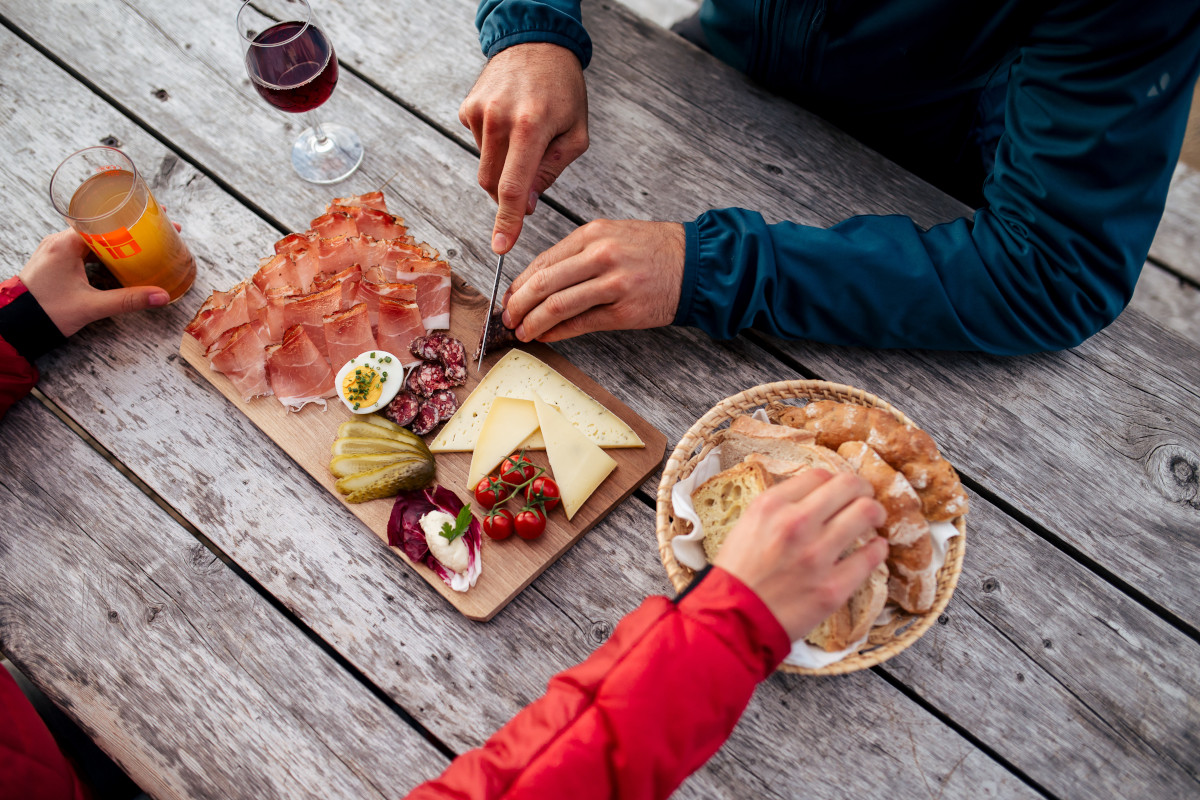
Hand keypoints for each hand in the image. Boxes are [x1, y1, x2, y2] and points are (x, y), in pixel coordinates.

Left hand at [19, 229, 171, 337]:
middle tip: (154, 228)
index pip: (102, 220)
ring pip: (93, 238)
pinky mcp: (56, 261)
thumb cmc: (46, 312)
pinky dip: (104, 251)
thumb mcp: (91, 306)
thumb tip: (161, 296)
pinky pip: (84, 249)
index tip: (150, 213)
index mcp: (65, 244)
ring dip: (116, 240)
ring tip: (142, 242)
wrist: (16, 325)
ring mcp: (56, 251)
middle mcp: (59, 242)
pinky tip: (119, 258)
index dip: (129, 217)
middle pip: (100, 227)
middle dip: (128, 227)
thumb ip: (128, 300)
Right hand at [459, 42, 588, 253]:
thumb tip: (524, 206)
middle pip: (493, 184)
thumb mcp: (575, 134)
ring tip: (525, 136)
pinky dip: (495, 146)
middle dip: (509, 195)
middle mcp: (500, 118)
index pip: (514, 187)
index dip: (507, 222)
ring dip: (504, 167)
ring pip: (485, 167)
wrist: (537, 44)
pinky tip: (510, 123)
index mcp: (531, 126)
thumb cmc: (563, 89)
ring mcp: (479, 112)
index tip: (501, 246)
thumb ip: (550, 172)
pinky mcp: (467, 108)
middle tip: (529, 181)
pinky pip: (479, 146)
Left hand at [500, 219, 683, 342]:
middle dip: (518, 304)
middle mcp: (600, 256)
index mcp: (593, 235)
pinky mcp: (624, 311)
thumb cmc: (653, 250)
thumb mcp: (613, 236)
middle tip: (507, 318)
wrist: (695, 263)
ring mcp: (613, 284)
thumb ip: (578, 254)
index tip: (509, 297)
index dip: (519, 283)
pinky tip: (547, 336)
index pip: (543, 261)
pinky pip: (581, 323)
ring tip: (523, 331)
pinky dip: (558, 332)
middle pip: (544, 283)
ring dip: (534, 322)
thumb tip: (540, 280)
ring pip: (558, 305)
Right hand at [714, 470, 888, 640]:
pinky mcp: (833, 588)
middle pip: (850, 485)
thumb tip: (814, 495)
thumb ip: (779, 506)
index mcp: (772, 506)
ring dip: (875, 514)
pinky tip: (874, 549)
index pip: (820, 475)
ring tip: (874, 521)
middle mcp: (796, 524)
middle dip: (863, 489)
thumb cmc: (739, 573)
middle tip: (865, 499)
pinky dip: (877, 549)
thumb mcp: (748, 524)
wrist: (734, 619)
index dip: (835, 481)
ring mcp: (817, 556)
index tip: (841, 491)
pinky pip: (871, 557)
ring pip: (867, 513)